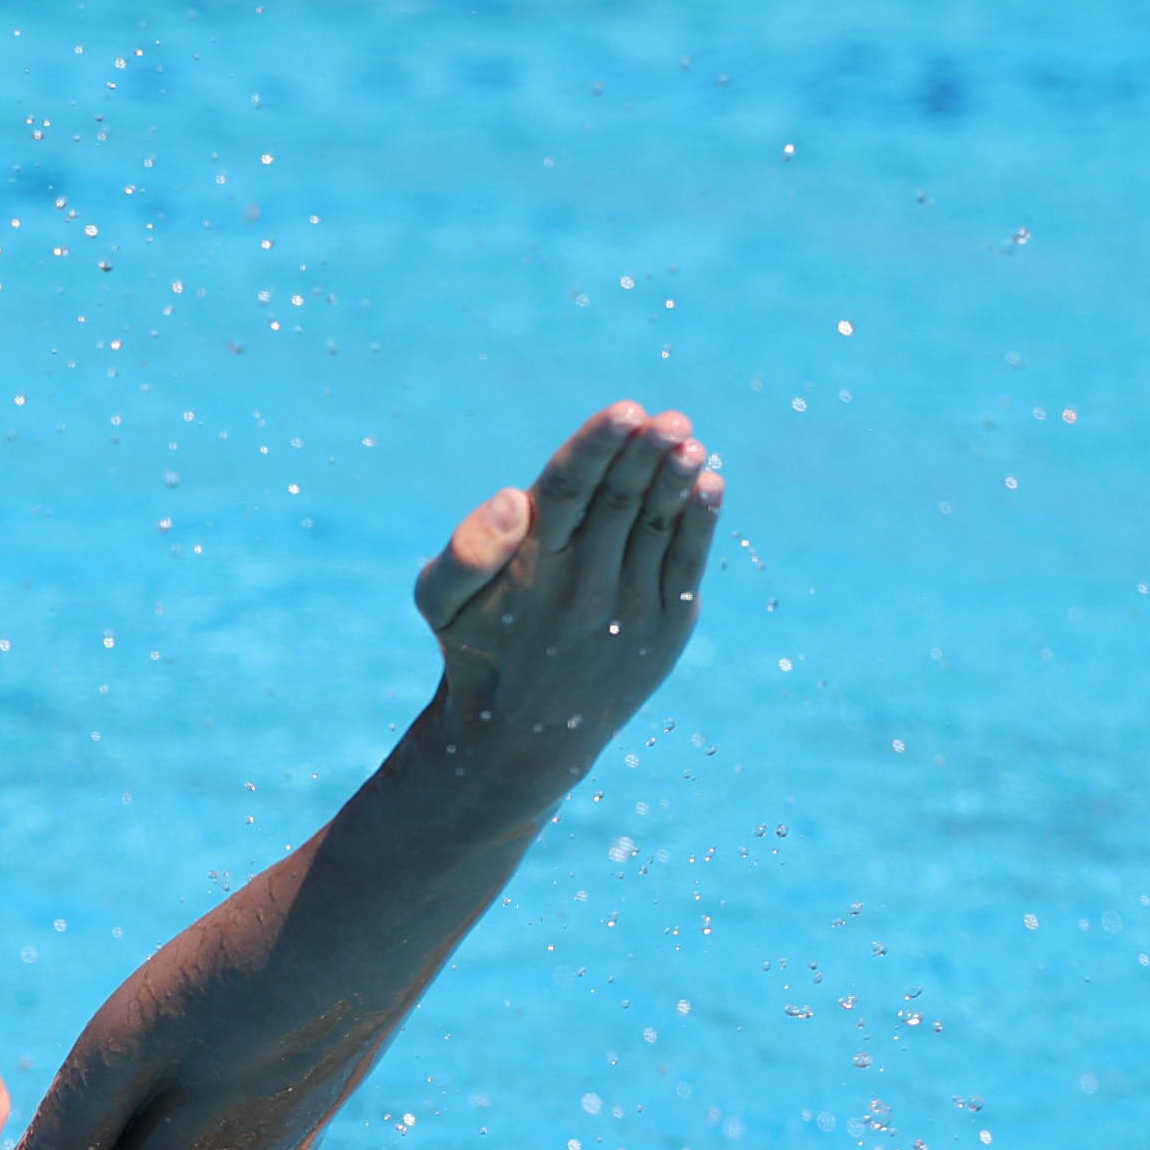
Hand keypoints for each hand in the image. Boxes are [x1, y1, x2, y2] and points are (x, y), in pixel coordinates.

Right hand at [411, 402, 723, 789]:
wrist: (522, 738)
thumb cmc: (478, 648)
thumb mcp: (439, 605)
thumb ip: (465, 550)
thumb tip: (512, 498)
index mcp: (530, 569)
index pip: (566, 492)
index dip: (597, 447)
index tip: (625, 411)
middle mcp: (581, 587)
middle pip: (619, 501)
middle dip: (645, 452)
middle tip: (667, 418)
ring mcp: (627, 608)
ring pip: (658, 527)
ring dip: (678, 478)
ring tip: (690, 439)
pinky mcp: (664, 628)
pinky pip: (686, 564)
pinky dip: (700, 521)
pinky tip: (709, 482)